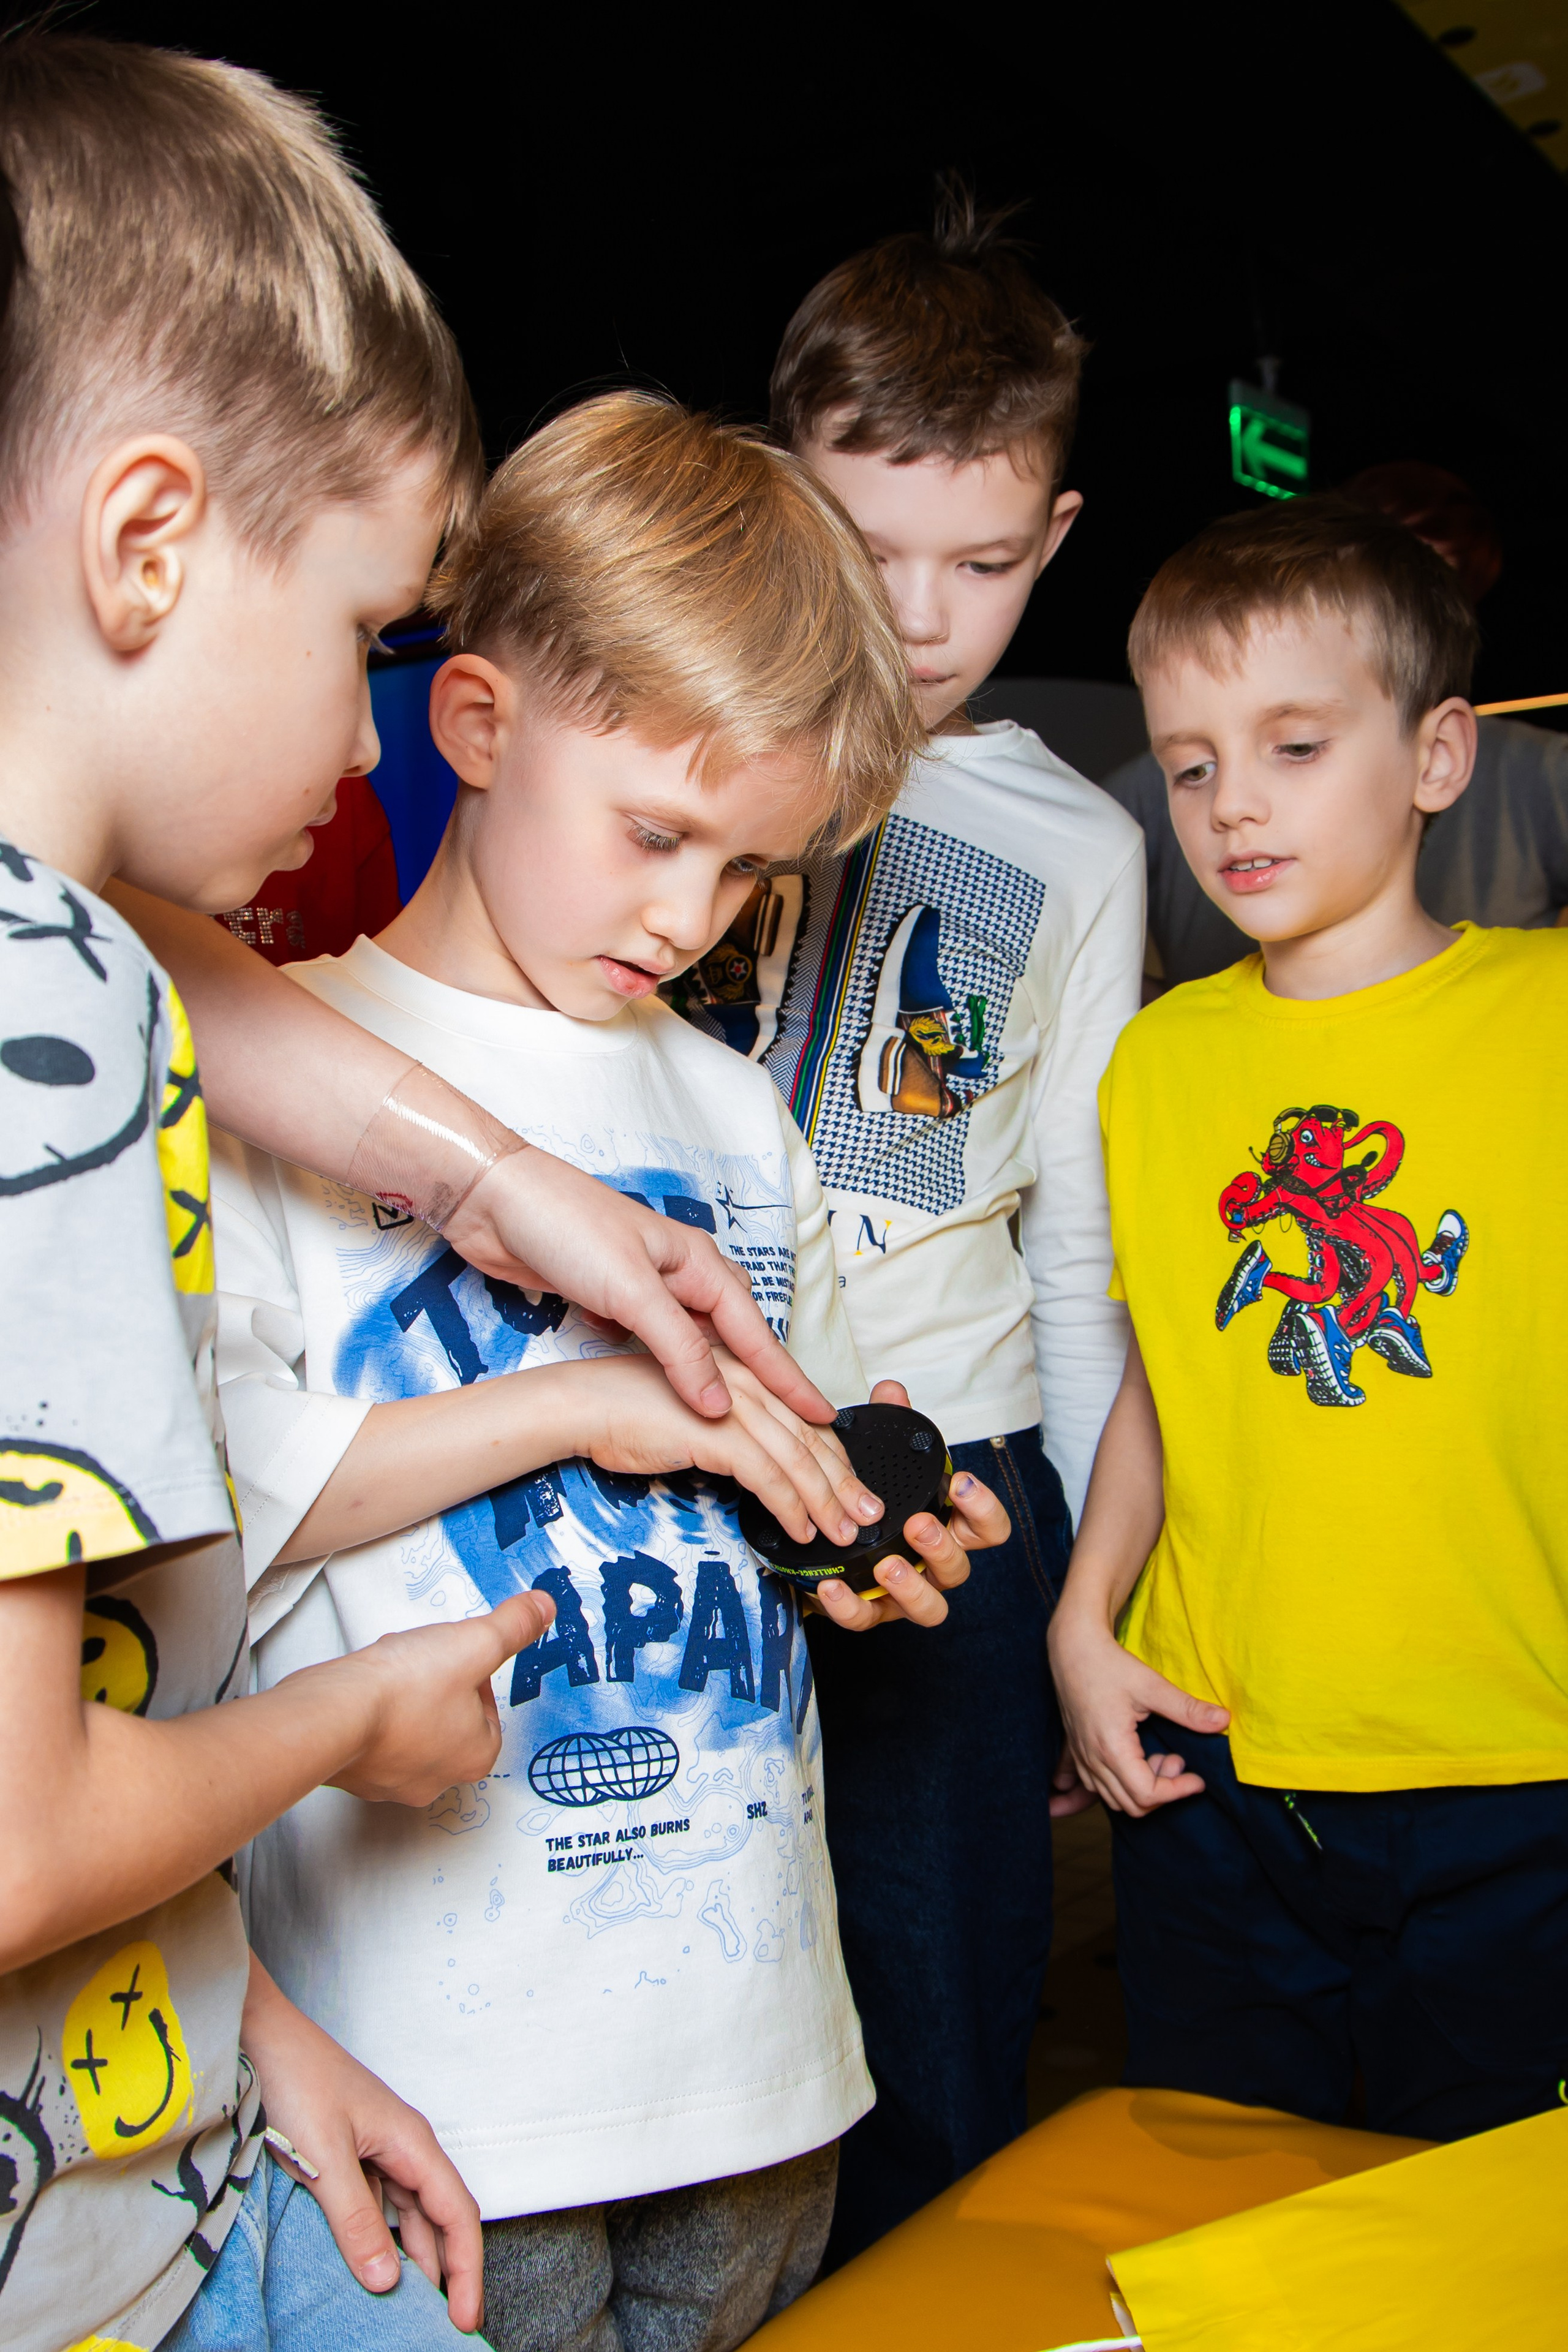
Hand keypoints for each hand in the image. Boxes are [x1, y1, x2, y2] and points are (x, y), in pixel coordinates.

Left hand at [241, 1957, 484, 2330]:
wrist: (257, 2034)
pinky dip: (378, 2241)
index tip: (464, 2321)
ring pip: (405, 2216)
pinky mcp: (348, 2153)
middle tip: (437, 2330)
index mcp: (411, 2141)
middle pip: (437, 2219)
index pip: (457, 2213)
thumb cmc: (295, 2080)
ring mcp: (375, 2149)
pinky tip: (366, 2267)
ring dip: (410, 2261)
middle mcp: (402, 2146)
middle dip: (445, 2274)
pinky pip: (374, 2206)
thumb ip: (356, 2220)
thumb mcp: (325, 2156)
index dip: (467, 2268)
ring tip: (406, 2311)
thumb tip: (388, 2281)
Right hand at [320, 1590, 555, 1805]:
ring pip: (409, 1731)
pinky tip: (362, 1691)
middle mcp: (435, 1780)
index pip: (489, 1712)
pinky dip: (370, 1715)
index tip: (460, 1656)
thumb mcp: (475, 1642)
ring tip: (391, 1669)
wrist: (334, 1713)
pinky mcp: (353, 1774)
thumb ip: (512, 1626)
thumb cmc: (402, 1689)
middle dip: (439, 1686)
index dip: (475, 1676)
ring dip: (404, 1699)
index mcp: (474, 1757)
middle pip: (450, 1722)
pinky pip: (371, 1740)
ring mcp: (389, 1782)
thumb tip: (541, 1610)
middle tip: (424, 1660)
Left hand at [444, 1147, 833, 1425]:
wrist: (495, 1202)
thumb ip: (679, 1348)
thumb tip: (720, 1405)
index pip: (756, 1334)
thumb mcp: (632, 1291)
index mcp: (698, 1265)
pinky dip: (667, 1368)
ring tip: (741, 1416)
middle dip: (765, 1379)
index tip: (822, 1414)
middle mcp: (680, 1276)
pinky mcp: (611, 1302)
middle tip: (795, 1423)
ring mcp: (646, 1289)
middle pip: (736, 1337)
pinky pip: (655, 1343)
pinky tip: (667, 1386)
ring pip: (696, 1341)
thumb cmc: (565, 1227)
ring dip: (715, 1376)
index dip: (788, 1379)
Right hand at [568, 1349, 883, 1546]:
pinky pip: (768, 1476)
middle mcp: (746, 1382)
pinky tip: (800, 1531)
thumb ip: (728, 1431)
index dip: (836, 1455)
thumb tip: (757, 1467)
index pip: (803, 1418)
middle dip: (846, 1481)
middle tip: (870, 1513)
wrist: (581, 1406)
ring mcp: (732, 1405)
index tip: (854, 1485)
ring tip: (844, 1532)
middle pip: (811, 1437)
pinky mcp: (715, 1432)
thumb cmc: (626, 1411)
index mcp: (744, 1373)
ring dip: (827, 1502)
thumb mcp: (691, 1414)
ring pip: (798, 1460)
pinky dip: (790, 1507)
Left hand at [811, 1381, 1009, 1630]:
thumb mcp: (882, 1459)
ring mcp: (906, 1593)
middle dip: (941, 1547)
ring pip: (929, 1607)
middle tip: (919, 1525)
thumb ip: (891, 1426)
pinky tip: (834, 1586)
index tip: (961, 1482)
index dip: (983, 1508)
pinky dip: (852, 1606)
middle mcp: (935, 1565)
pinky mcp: (871, 1612)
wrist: (830, 1538)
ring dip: (911, 1587)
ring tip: (888, 1565)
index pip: (988, 1527)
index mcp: (948, 1526)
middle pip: (960, 1568)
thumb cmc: (873, 1499)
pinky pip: (867, 1619)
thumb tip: (891, 1391)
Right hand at [1048, 1601, 1228, 1816]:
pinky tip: (1137, 1760)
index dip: (1178, 1791)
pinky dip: (1122, 1785)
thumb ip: (1187, 1709)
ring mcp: (1082, 1759)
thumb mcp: (1152, 1686)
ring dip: (1142, 1789)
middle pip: (1132, 1806)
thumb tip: (1223, 1721)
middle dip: (1162, 1791)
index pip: (1147, 1794)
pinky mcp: (1077, 1753)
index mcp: (1112, 1748)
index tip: (1197, 1778)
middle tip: (1177, 1759)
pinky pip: (1098, 1788)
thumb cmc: (1109, 1665)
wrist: (1072, 1649)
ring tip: (1158, 1757)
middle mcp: (1093, 1760)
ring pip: (1114, 1801)